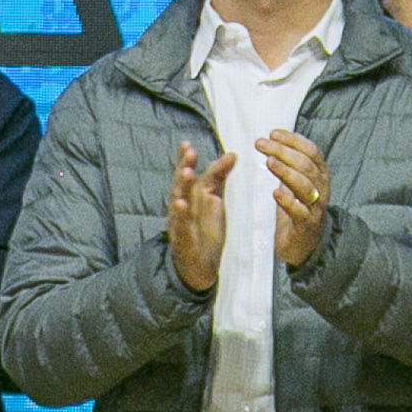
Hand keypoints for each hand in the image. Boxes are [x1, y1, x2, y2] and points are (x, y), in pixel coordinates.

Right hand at [167, 141, 233, 295]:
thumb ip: (219, 179)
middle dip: (184, 167)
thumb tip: (232, 154)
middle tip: (189, 151)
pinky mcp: (185, 241)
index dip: (185, 160)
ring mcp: (181, 224)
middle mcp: (181, 208)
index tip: (187, 143)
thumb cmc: (203, 231)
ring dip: (182, 188)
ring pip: (180, 203)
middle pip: (181, 185)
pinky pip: (182, 227)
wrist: (198, 268)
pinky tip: (181, 204)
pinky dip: (181, 216)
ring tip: (187, 172)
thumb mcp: (213, 202)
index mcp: (188, 197)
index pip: (186, 174)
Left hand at [257, 129, 330, 268]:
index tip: (272, 133)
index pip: (311, 151)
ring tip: (268, 162)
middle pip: (305, 164)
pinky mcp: (307, 225)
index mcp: (319, 174)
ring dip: (286, 172)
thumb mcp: (294, 183)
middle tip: (260, 144)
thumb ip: (288, 165)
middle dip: (283, 151)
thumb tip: (269, 141)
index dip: (293, 140)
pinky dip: (288, 202)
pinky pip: (300, 212)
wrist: (304, 245)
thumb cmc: (296, 209)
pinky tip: (275, 193)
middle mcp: (321, 188)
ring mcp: (316, 207)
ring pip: (305, 185)